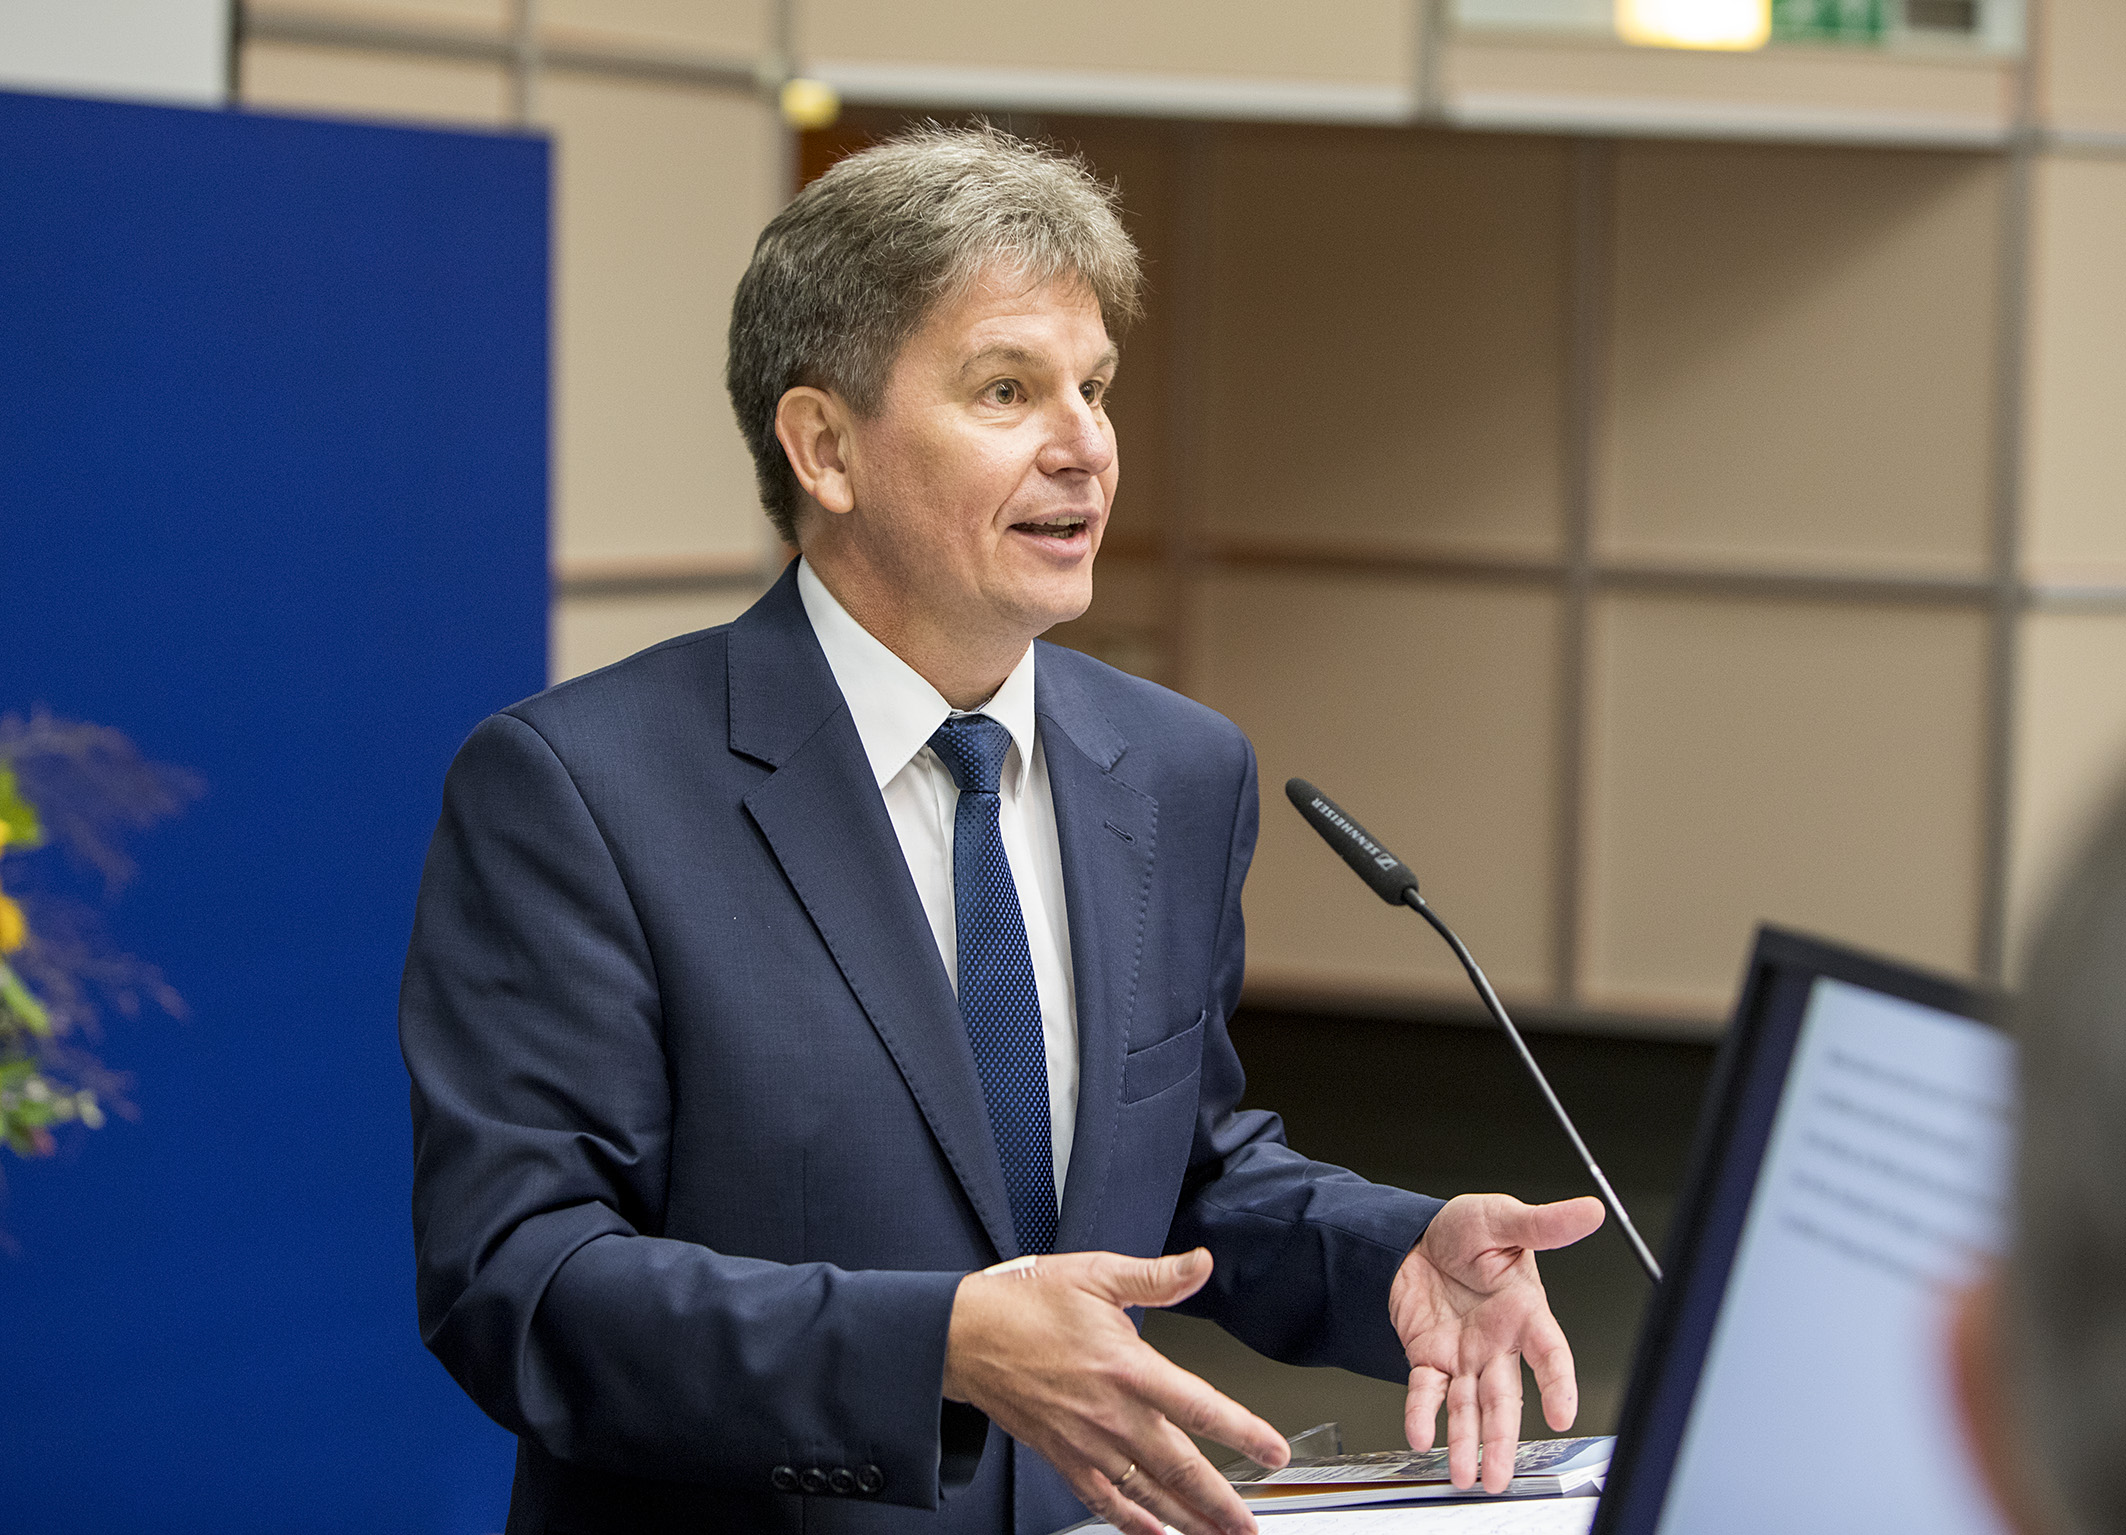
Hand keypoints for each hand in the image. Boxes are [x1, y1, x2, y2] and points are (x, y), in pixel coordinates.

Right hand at [943, 1248, 1288, 1534]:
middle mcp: (1111, 1413)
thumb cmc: (1023, 1303)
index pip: (1199, 1406)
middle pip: (1180, 1468)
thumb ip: (1155, 1277)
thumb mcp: (1095, 1274)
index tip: (1275, 1451)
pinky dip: (1133, 1523)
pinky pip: (1105, 1500)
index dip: (1244, 1432)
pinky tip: (1154, 1534)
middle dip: (1222, 1503)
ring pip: (1149, 1493)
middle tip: (1250, 1525)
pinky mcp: (1062, 1457)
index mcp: (1127, 1366)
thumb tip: (1199, 1265)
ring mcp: (1086, 1443)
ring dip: (1188, 1521)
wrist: (963, 1336)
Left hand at [1392, 1194, 1604, 1492]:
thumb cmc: (1463, 1232)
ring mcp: (1464, 1356)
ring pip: (1469, 1407)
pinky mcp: (1430, 1358)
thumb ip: (1543, 1223)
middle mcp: (1497, 1343)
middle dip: (1504, 1439)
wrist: (1412, 1236)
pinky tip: (1421, 1435)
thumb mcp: (1502, 1219)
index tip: (1562, 1414)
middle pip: (1505, 1398)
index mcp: (1524, 1312)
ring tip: (1468, 1476)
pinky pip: (1426, 1391)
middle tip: (1502, 1475)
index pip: (1549, 1354)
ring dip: (1468, 1442)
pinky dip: (1422, 1413)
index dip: (1559, 1385)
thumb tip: (1588, 1211)